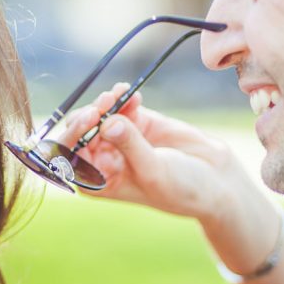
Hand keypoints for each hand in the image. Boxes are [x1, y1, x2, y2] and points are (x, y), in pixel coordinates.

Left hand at [60, 83, 240, 223]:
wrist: (214, 180)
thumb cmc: (181, 189)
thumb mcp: (154, 172)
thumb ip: (130, 146)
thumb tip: (106, 122)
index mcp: (97, 182)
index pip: (69, 158)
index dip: (73, 137)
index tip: (89, 119)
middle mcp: (102, 160)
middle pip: (78, 132)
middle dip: (87, 115)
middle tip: (104, 104)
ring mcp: (117, 139)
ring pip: (97, 114)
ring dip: (104, 102)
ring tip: (118, 95)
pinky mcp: (136, 122)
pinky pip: (119, 105)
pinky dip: (122, 97)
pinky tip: (132, 94)